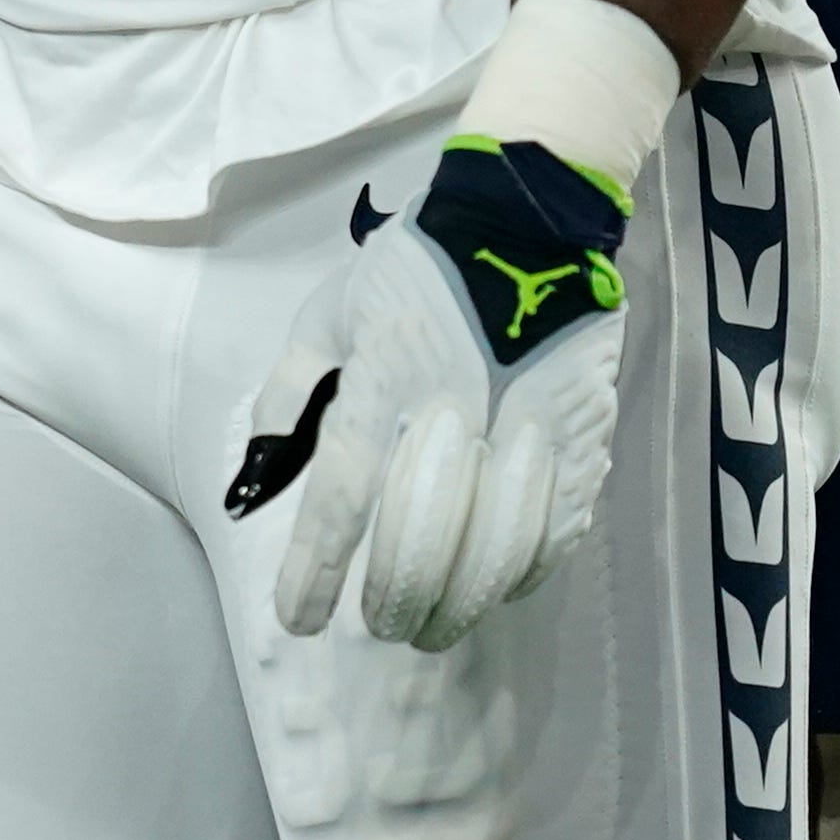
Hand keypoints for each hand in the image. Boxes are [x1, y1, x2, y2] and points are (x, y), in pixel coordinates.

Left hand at [232, 141, 629, 651]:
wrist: (529, 212)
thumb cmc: (416, 266)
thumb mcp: (330, 313)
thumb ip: (288, 396)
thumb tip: (256, 478)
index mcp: (387, 373)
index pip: (345, 494)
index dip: (316, 569)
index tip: (298, 620)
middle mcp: (458, 403)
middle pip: (423, 536)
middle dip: (392, 597)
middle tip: (377, 625)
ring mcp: (531, 420)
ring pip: (496, 547)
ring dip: (458, 604)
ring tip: (430, 628)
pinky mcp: (583, 429)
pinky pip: (557, 526)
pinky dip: (521, 573)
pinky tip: (494, 589)